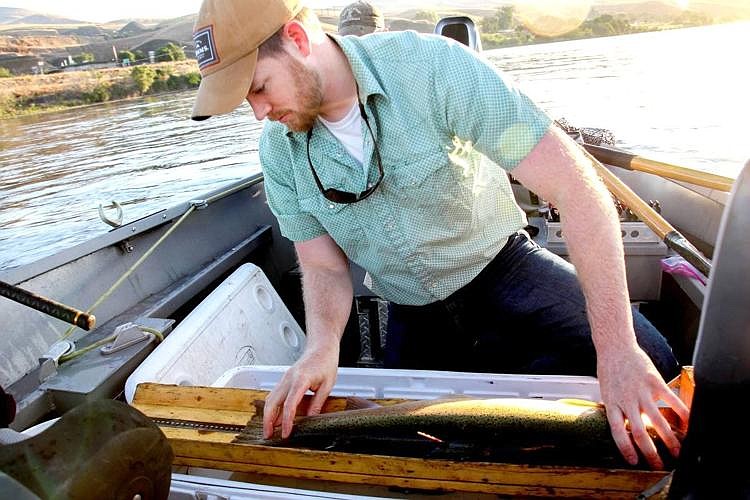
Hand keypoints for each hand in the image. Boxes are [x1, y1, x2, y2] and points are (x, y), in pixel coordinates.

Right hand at [262, 344, 339, 438]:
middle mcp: (288, 379)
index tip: (286, 434)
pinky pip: (274, 395)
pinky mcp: (284, 380)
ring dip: (267, 415)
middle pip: (272, 402)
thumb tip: (310, 420)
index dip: (286, 421)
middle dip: (268, 420)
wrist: (321, 347)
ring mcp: (284, 378)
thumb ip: (317, 403)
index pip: (290, 404)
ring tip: (269, 430)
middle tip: (269, 436)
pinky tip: (273, 417)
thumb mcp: (328, 385)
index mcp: (301, 379)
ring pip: (270, 398)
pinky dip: (271, 407)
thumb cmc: (326, 362)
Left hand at [597, 346, 689, 468]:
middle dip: (651, 452)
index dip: (626, 449)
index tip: (634, 462)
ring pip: (658, 421)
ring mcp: (641, 391)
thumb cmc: (610, 370)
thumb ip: (617, 410)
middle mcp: (626, 400)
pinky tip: (689, 423)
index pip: (617, 432)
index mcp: (612, 404)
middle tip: (659, 465)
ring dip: (670, 439)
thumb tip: (626, 429)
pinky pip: (671, 400)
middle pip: (639, 432)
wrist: (616, 347)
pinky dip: (682, 413)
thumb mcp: (607, 392)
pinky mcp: (654, 381)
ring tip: (678, 451)